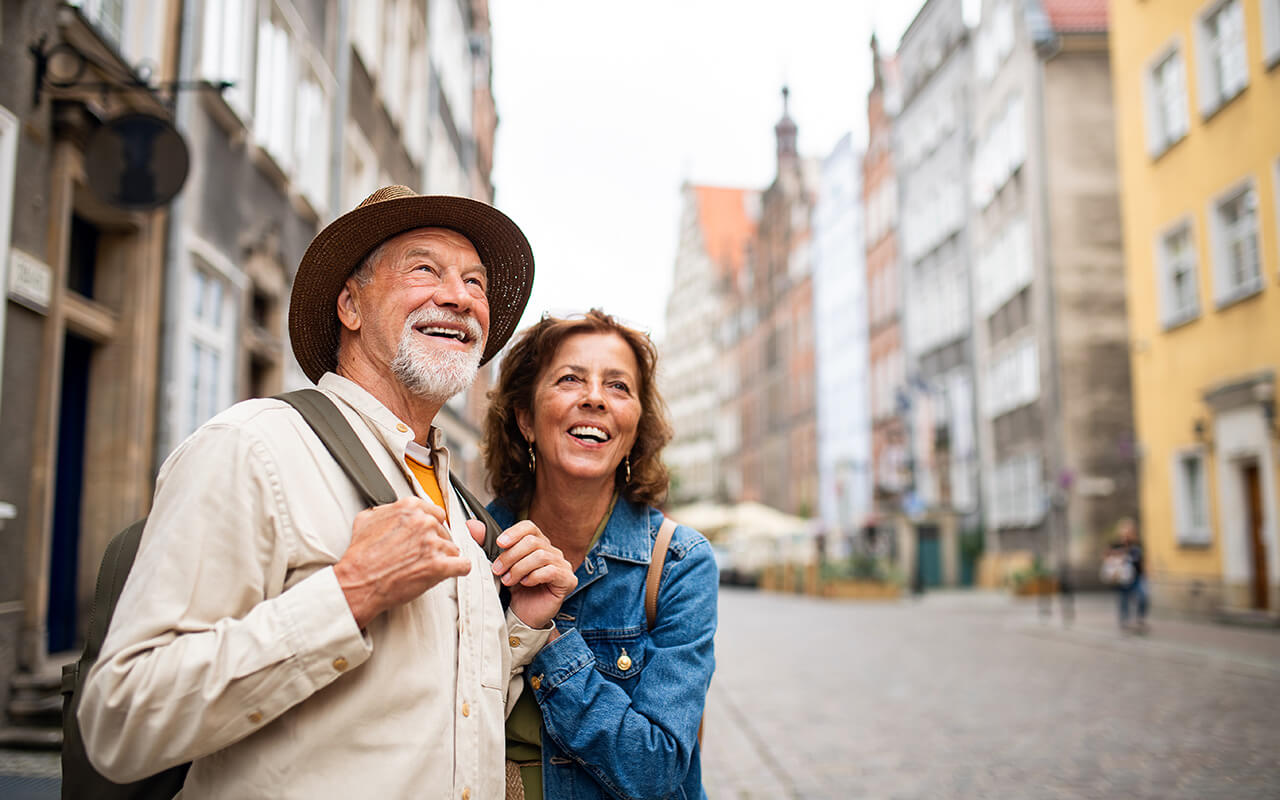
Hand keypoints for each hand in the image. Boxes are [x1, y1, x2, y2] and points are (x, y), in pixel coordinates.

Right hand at [335, 497, 471, 628]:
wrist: (358, 582)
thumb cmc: (360, 556)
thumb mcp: (366, 519)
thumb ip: (386, 510)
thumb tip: (391, 509)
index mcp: (410, 508)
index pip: (436, 513)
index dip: (431, 527)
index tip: (427, 536)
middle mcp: (424, 522)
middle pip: (445, 531)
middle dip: (436, 543)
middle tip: (421, 556)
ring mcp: (433, 544)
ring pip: (453, 548)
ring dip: (444, 558)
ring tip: (426, 567)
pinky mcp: (439, 566)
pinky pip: (464, 565)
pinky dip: (459, 570)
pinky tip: (451, 572)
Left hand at [471, 520, 575, 628]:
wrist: (522, 616)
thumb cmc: (515, 590)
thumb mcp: (499, 565)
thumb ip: (486, 545)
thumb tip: (471, 525)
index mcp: (538, 544)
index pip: (530, 527)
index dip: (514, 532)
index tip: (499, 543)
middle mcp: (553, 552)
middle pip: (533, 541)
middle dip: (511, 555)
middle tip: (498, 570)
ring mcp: (563, 565)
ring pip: (541, 555)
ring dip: (519, 568)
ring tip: (508, 580)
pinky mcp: (568, 580)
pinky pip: (551, 571)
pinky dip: (533, 576)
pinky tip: (525, 584)